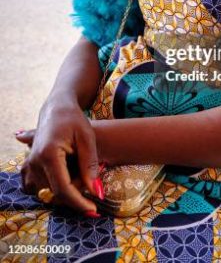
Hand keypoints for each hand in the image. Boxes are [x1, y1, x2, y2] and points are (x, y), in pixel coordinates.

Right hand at [18, 99, 101, 213]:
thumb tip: (95, 192)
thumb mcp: (87, 138)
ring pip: (49, 191)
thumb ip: (90, 164)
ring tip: (79, 169)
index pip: (63, 188)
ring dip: (67, 187)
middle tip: (91, 178)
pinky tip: (67, 174)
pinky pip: (39, 187)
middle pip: (56, 192)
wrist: (57, 108)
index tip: (94, 210)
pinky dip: (54, 186)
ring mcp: (29, 165)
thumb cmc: (74, 119)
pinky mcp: (28, 167)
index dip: (79, 202)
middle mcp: (34, 162)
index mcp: (49, 154)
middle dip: (76, 191)